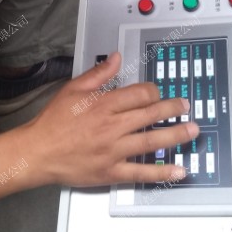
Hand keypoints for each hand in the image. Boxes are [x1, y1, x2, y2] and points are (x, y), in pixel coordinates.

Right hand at [21, 52, 197, 186]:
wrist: (38, 152)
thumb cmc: (53, 122)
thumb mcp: (73, 89)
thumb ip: (98, 74)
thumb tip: (115, 58)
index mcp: (104, 104)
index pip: (139, 94)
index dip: (153, 91)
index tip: (158, 92)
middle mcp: (112, 126)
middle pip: (150, 114)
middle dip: (172, 109)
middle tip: (186, 106)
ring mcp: (114, 150)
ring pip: (151, 141)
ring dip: (175, 135)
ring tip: (193, 130)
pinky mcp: (112, 171)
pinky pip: (141, 172)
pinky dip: (162, 172)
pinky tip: (179, 170)